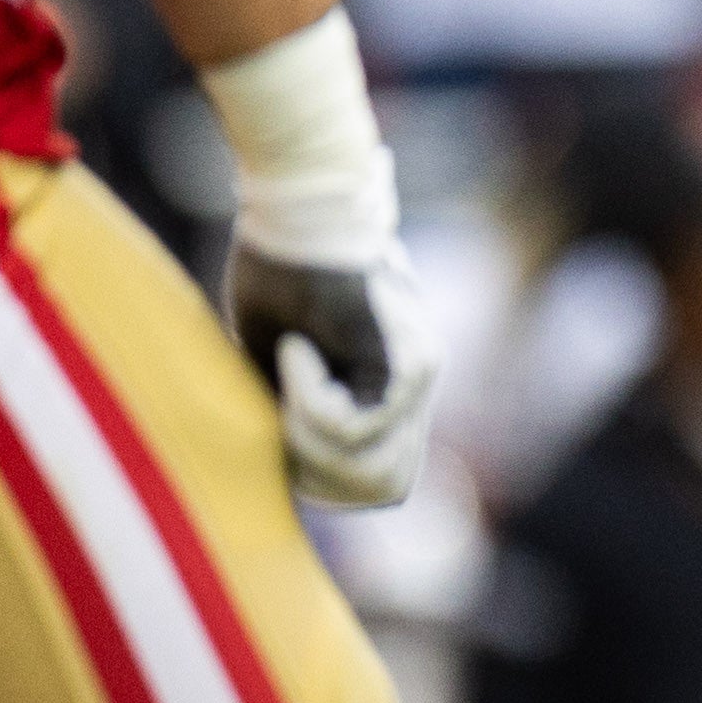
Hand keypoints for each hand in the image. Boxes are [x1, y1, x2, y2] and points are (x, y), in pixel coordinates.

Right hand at [231, 233, 436, 507]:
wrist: (301, 216)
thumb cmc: (279, 277)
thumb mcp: (279, 362)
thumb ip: (298, 411)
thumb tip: (288, 469)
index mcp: (394, 389)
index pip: (387, 481)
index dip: (330, 484)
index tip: (285, 451)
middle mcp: (421, 388)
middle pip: (387, 487)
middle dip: (319, 474)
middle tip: (280, 415)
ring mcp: (422, 375)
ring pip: (368, 462)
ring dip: (307, 436)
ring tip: (287, 370)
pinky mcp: (408, 362)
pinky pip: (355, 425)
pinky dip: (308, 401)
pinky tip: (295, 350)